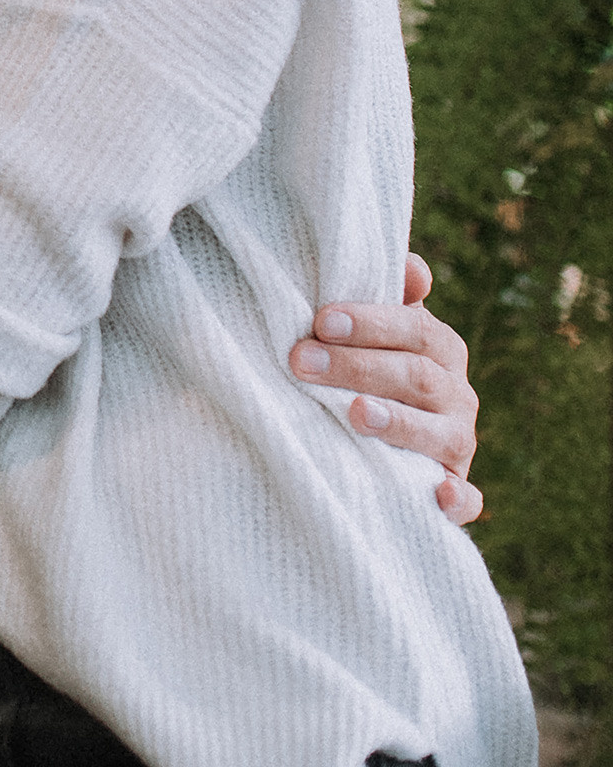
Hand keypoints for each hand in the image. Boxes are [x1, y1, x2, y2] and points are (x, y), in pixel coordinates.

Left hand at [290, 255, 481, 524]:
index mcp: (441, 350)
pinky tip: (435, 495)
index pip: (414, 329)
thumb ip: (389, 298)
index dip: (371, 323)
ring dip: (397, 423)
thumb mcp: (381, 333)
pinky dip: (455, 498)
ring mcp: (457, 444)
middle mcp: (457, 395)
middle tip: (301, 361)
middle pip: (415, 377)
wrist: (395, 445)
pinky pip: (466, 498)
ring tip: (354, 413)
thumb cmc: (375, 372)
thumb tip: (413, 267)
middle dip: (357, 367)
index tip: (321, 320)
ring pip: (438, 433)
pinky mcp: (455, 490)